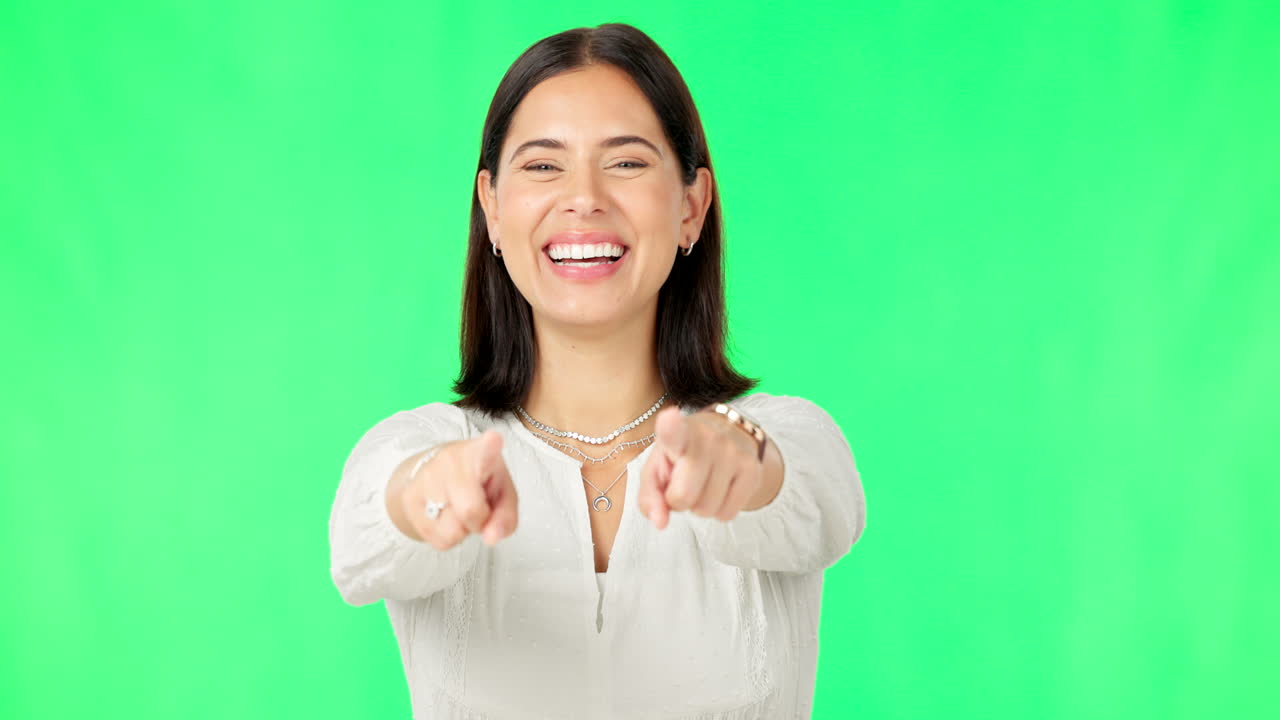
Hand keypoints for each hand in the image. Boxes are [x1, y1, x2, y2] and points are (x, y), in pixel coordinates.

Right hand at [399, 430, 518, 549]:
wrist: (439, 473)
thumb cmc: (479, 481)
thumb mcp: (502, 494)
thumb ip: (505, 517)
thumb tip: (492, 537)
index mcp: (479, 453)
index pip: (485, 449)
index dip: (490, 446)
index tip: (494, 440)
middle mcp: (449, 461)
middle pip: (470, 510)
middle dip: (479, 521)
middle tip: (479, 510)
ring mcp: (426, 478)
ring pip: (452, 531)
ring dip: (461, 530)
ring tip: (460, 509)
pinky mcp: (409, 499)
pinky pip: (438, 540)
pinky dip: (447, 536)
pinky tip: (447, 517)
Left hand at [637, 406, 764, 529]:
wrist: (728, 436)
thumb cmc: (683, 456)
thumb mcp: (658, 469)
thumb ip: (650, 496)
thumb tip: (660, 522)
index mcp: (678, 433)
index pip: (673, 431)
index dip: (670, 426)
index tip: (670, 417)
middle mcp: (708, 438)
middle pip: (684, 496)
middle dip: (679, 501)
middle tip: (683, 483)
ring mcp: (734, 452)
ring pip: (707, 510)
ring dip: (700, 506)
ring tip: (704, 483)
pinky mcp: (753, 470)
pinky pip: (727, 514)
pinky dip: (719, 510)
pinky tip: (720, 489)